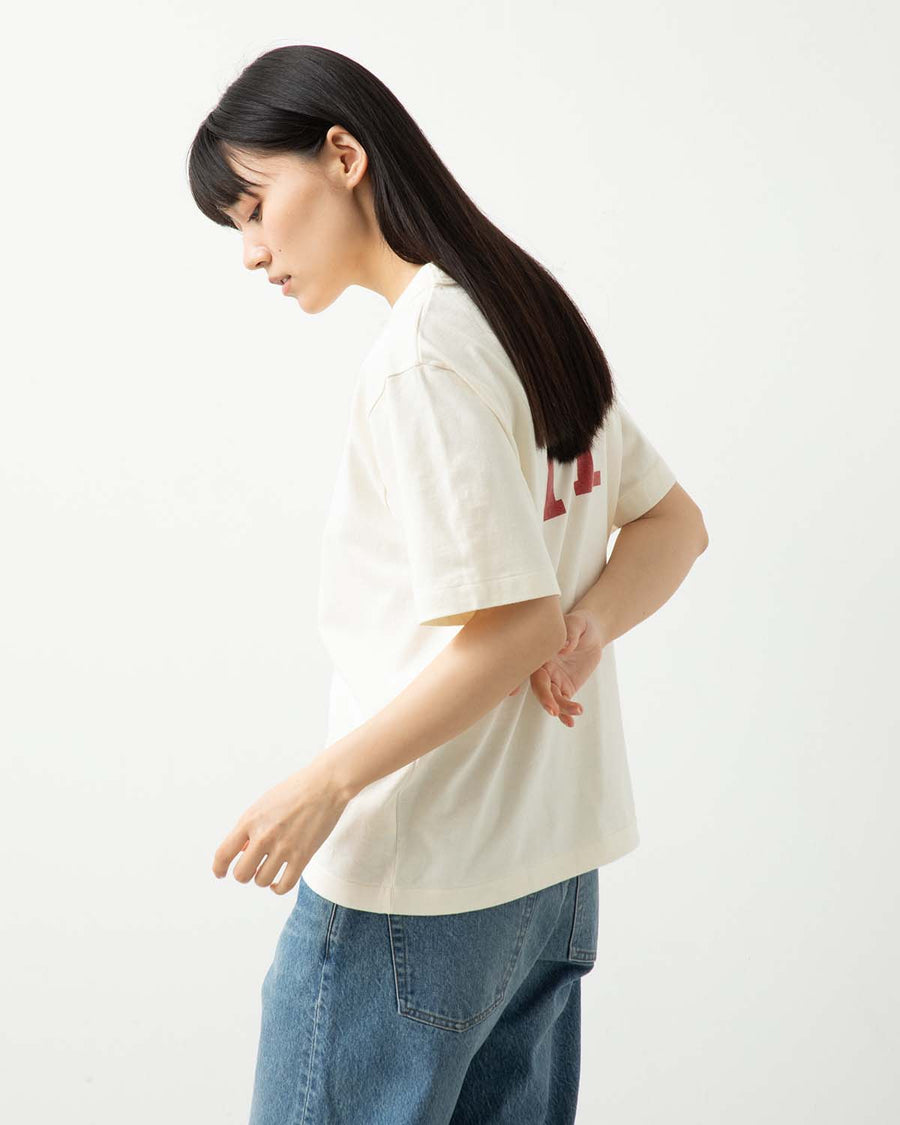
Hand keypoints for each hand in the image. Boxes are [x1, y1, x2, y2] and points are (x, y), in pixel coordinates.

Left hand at [212, 763, 348, 894]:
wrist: (325, 785)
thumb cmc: (295, 790)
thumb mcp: (264, 804)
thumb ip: (250, 827)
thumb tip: (241, 852)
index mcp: (250, 820)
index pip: (223, 854)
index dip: (218, 868)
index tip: (220, 873)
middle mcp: (264, 836)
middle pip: (241, 874)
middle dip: (244, 874)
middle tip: (252, 868)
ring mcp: (284, 847)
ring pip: (261, 881)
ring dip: (263, 878)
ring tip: (269, 869)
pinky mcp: (302, 856)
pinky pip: (284, 886)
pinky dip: (278, 888)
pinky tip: (278, 882)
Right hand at [508, 608, 606, 726]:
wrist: (593, 632)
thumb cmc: (580, 624)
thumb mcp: (577, 623)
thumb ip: (570, 633)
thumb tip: (564, 647)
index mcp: (540, 652)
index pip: (526, 665)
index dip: (517, 678)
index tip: (512, 692)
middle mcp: (543, 667)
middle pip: (539, 685)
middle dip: (544, 698)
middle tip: (552, 709)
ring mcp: (553, 679)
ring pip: (552, 697)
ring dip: (560, 707)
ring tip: (576, 711)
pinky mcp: (565, 687)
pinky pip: (563, 702)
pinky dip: (566, 713)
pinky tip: (570, 722)